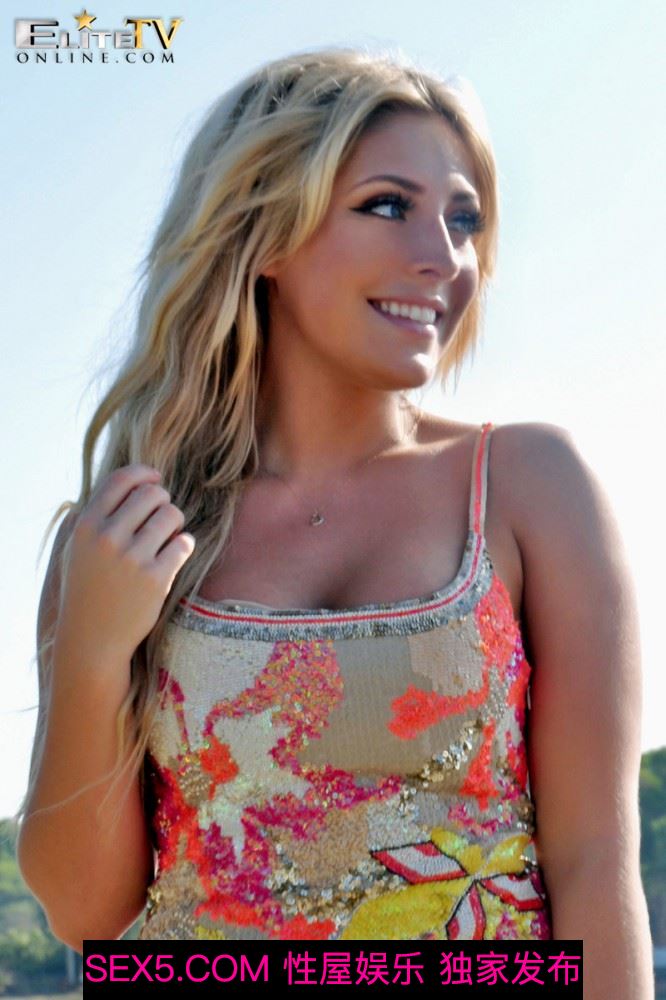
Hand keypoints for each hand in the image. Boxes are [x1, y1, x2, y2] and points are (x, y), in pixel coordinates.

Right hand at [55, 464, 195, 661]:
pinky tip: (175, 555)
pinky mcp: (155, 580)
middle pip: (153, 493)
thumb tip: (134, 479)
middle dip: (163, 501)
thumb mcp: (78, 547)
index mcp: (87, 525)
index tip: (156, 478)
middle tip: (162, 518)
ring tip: (169, 537)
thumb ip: (98, 514)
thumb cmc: (88, 588)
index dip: (144, 474)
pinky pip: (184, 543)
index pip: (122, 479)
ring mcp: (132, 559)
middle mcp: (107, 538)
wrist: (92, 638)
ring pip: (172, 515)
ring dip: (176, 523)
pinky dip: (185, 545)